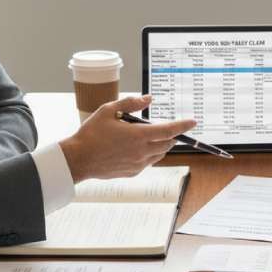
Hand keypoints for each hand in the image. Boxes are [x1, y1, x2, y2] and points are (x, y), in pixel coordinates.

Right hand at [59, 95, 194, 182]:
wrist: (78, 159)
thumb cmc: (91, 134)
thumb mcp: (109, 110)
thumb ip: (131, 104)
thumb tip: (148, 99)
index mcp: (138, 135)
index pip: (169, 130)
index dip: (183, 125)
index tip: (193, 122)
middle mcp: (142, 151)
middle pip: (167, 143)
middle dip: (171, 135)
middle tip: (167, 127)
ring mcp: (137, 164)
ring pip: (159, 154)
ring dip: (161, 145)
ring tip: (150, 136)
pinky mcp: (132, 172)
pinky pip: (148, 163)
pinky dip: (150, 155)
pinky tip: (138, 148)